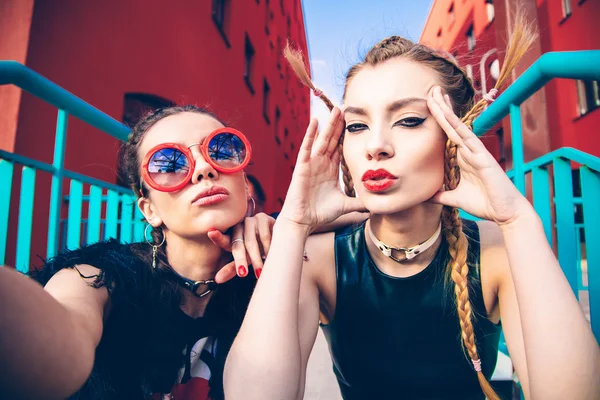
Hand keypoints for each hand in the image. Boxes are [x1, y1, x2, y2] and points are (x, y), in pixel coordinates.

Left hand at [208, 213, 275, 281]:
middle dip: (240, 261)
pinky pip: (265, 236)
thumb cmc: (258, 249)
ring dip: (257, 258)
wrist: (278, 238)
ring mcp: (251, 220)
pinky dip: (267, 248)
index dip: (218, 237)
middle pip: (238, 245)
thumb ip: (232, 268)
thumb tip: (217, 280)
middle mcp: (240, 226)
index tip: (211, 233)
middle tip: (243, 274)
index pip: (224, 240)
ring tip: (260, 270)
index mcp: (233, 236)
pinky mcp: (264, 218)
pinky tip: (270, 255)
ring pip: (251, 242)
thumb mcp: (245, 259)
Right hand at [279, 107, 365, 232]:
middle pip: (332, 140)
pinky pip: (307, 147)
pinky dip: (310, 134)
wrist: (303, 221)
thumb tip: (375, 206)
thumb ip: (359, 203)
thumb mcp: (345, 205)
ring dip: (329, 125)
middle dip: (339, 125)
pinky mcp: (302, 166)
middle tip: (346, 109)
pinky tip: (315, 121)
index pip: (340, 148)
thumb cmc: (320, 213)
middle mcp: (321, 164)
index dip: (346, 136)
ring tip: (335, 110)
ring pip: (322, 140)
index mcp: (330, 170)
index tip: (354, 122)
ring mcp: (311, 163)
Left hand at [427, 86, 532, 225]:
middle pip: (450, 126)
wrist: (504, 213)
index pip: (446, 136)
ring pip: (456, 126)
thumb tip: (424, 196)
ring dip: (445, 110)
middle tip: (431, 90)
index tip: (429, 105)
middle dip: (440, 108)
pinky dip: (455, 124)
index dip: (438, 121)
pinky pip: (466, 136)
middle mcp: (467, 151)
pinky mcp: (481, 156)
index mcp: (461, 159)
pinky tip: (446, 113)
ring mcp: (474, 151)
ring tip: (435, 93)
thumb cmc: (484, 203)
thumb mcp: (454, 198)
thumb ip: (440, 195)